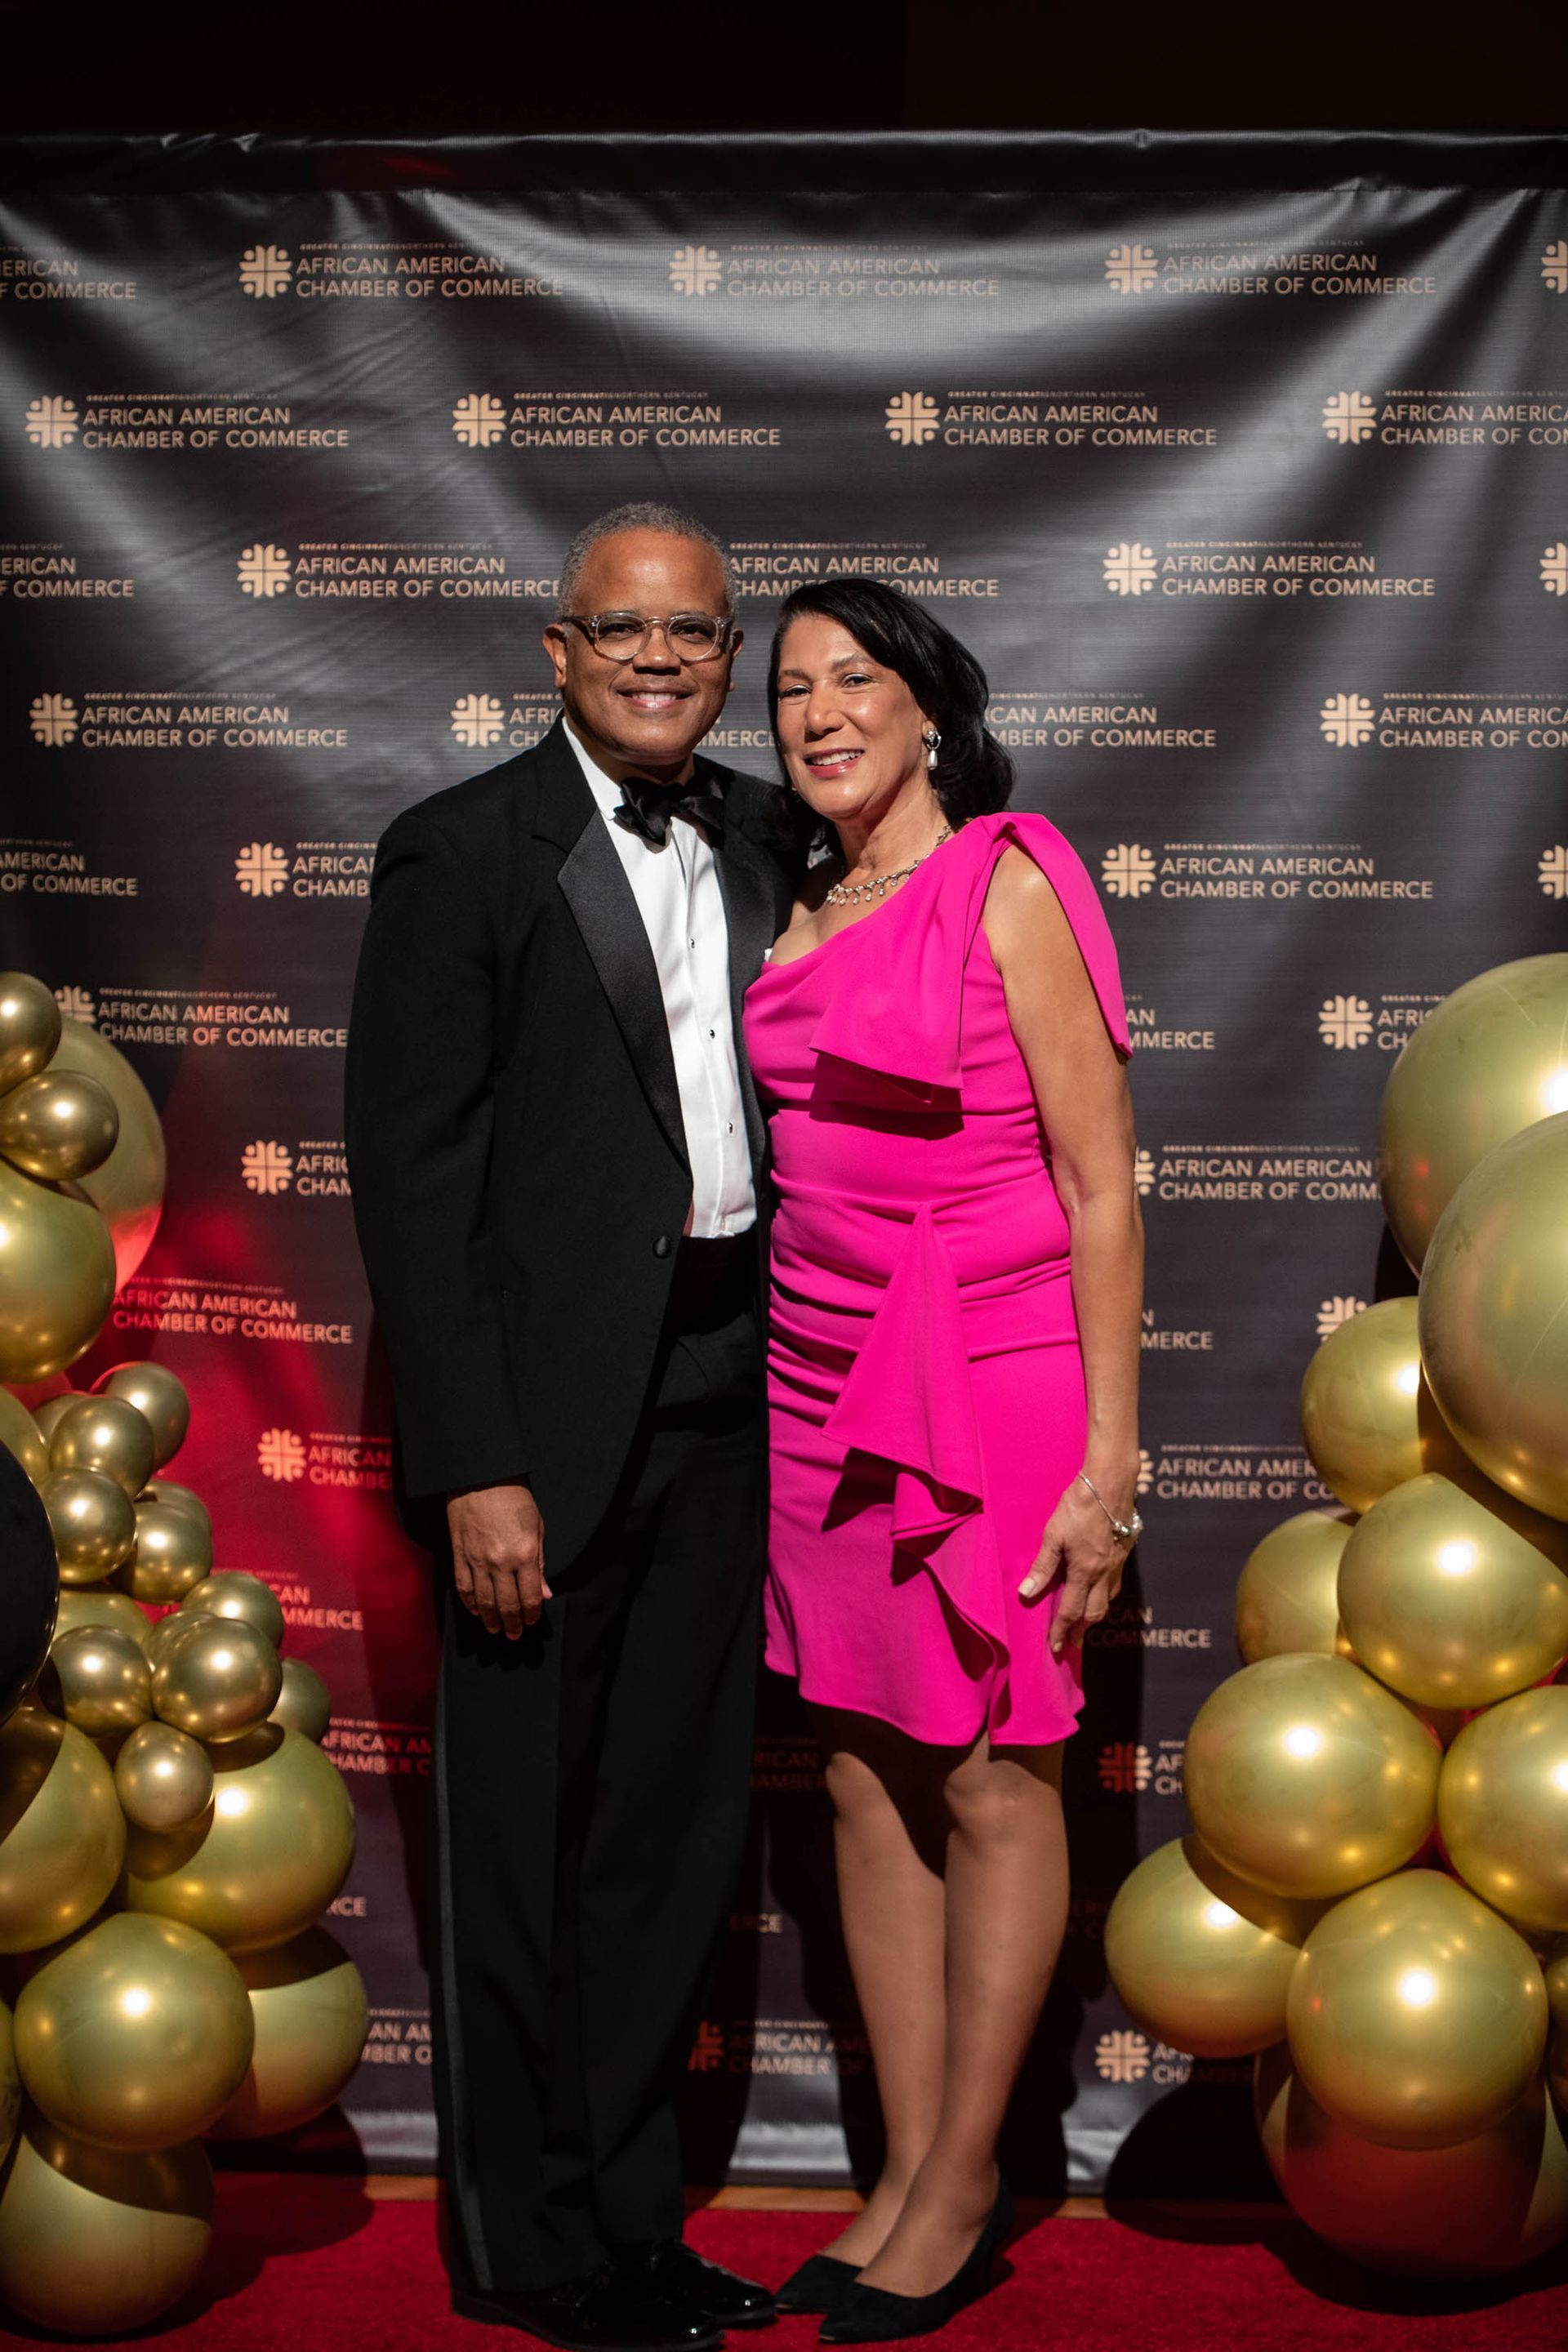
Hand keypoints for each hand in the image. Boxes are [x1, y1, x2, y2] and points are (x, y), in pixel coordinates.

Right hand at [446, 1480, 549, 1639]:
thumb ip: (539, 1563)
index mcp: (525, 1554)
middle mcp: (501, 1562)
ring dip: (490, 1618)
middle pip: (506, 1603)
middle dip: (512, 1623)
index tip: (532, 1621)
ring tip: (495, 1629)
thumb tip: (544, 1594)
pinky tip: (476, 1611)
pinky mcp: (459, 1555)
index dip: (531, 1613)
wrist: (481, 1478)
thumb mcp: (537, 1527)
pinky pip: (464, 1586)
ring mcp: (477, 1560)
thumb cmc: (514, 1499)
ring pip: (483, 1600)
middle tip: (513, 1635)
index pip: (529, 1596)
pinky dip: (470, 1602)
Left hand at [1018, 1476, 1130, 1656]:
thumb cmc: (1079, 1507)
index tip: (1055, 1647)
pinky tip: (1099, 1591)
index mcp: (1084, 1571)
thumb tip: (1027, 1594)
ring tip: (1084, 1620)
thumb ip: (1043, 1566)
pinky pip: (1115, 1584)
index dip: (1062, 1631)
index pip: (1071, 1611)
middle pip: (1095, 1613)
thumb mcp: (1054, 1535)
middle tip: (1072, 1641)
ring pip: (1108, 1600)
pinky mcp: (1124, 1553)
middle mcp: (1104, 1573)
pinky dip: (1105, 1595)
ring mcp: (1117, 1564)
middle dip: (1082, 1630)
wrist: (1111, 1484)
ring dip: (1095, 1614)